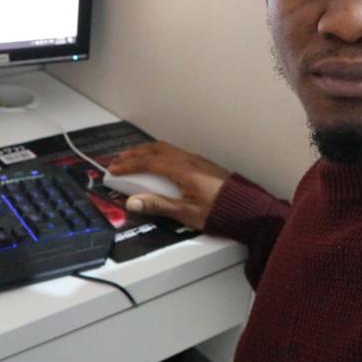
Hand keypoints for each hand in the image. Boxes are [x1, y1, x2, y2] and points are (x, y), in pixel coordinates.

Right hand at [106, 141, 230, 230]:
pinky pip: (175, 152)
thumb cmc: (220, 211)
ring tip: (134, 158)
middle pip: (155, 149)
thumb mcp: (186, 213)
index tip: (113, 169)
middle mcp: (189, 160)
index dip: (128, 165)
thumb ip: (158, 206)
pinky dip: (160, 154)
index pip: (148, 163)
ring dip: (147, 151)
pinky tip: (158, 163)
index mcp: (182, 170)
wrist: (248, 208)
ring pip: (166, 149)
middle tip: (119, 160)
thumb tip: (133, 201)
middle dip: (134, 153)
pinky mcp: (203, 165)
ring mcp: (197, 161)